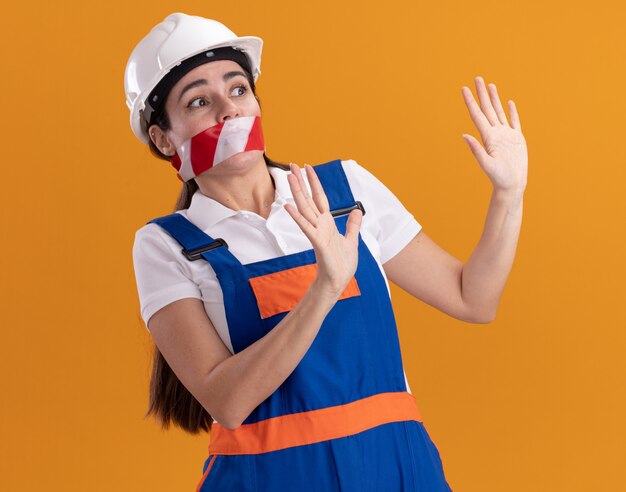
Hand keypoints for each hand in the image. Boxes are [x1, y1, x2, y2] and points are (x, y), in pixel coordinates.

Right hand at [283, 163, 362, 298]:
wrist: (339, 281)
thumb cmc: (342, 264)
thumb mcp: (352, 240)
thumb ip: (352, 225)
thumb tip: (356, 211)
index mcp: (327, 223)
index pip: (319, 197)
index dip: (314, 182)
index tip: (308, 167)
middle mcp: (319, 225)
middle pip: (308, 198)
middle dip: (301, 182)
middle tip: (291, 165)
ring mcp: (316, 232)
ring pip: (304, 208)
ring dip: (296, 192)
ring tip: (289, 177)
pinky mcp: (317, 242)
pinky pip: (306, 226)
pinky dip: (297, 216)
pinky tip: (288, 206)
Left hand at [461, 76, 527, 195]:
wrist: (512, 186)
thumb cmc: (499, 178)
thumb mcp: (487, 165)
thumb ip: (476, 150)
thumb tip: (464, 136)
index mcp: (488, 137)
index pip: (477, 115)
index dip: (470, 101)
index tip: (464, 89)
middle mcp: (495, 133)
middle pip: (487, 109)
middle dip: (482, 94)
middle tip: (477, 78)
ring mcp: (506, 135)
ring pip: (499, 112)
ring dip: (494, 99)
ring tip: (490, 85)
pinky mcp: (517, 139)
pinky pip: (514, 121)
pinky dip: (511, 111)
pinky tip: (508, 103)